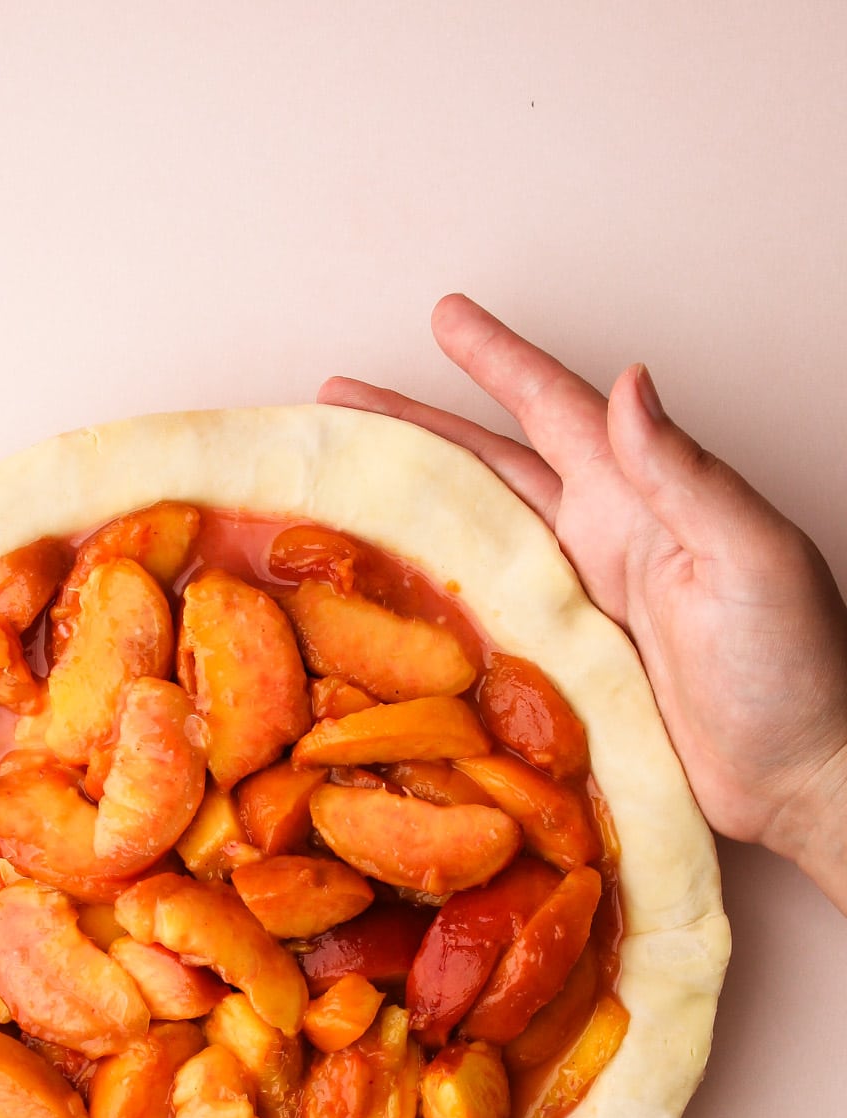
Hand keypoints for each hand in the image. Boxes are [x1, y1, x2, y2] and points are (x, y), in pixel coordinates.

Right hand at [321, 295, 846, 901]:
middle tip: (342, 399)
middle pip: (489, 468)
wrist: (798, 776)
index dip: (498, 362)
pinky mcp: (562, 672)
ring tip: (342, 486)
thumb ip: (685, 474)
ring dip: (412, 508)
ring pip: (474, 539)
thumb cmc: (796, 666)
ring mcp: (576, 608)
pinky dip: (432, 601)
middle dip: (416, 427)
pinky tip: (385, 598)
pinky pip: (483, 621)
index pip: (554, 412)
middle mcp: (600, 544)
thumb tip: (628, 386)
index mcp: (639, 501)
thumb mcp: (751, 554)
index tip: (447, 317)